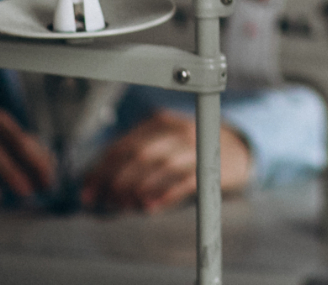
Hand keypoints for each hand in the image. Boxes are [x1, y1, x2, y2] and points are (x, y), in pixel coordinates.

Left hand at [79, 111, 251, 213]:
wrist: (239, 149)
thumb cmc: (192, 150)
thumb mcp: (164, 143)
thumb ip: (135, 157)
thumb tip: (99, 182)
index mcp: (159, 121)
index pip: (122, 144)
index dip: (101, 169)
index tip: (88, 191)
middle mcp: (176, 130)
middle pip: (139, 153)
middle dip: (115, 180)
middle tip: (104, 202)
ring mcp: (195, 146)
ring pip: (160, 165)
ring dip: (137, 188)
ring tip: (124, 205)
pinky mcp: (211, 166)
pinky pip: (185, 180)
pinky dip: (165, 194)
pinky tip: (150, 207)